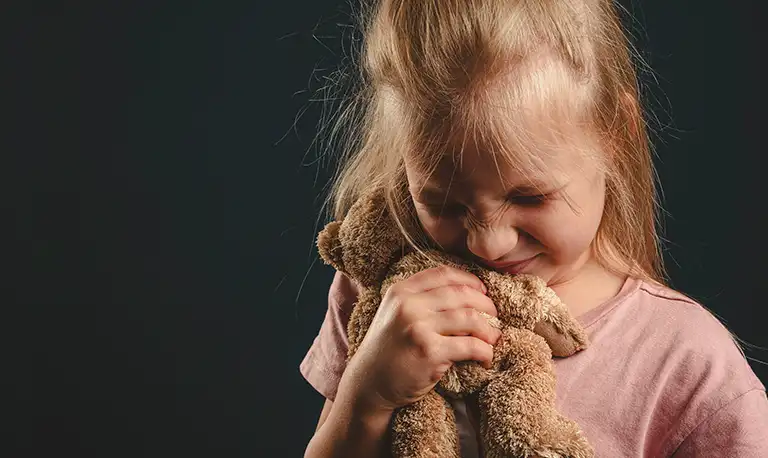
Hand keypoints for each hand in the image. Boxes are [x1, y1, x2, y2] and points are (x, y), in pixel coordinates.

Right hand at [337, 265, 500, 413]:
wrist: (368, 384)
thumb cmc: (387, 350)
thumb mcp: (393, 313)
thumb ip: (419, 298)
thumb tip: (465, 290)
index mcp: (400, 291)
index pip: (443, 274)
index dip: (469, 280)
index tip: (482, 291)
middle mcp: (408, 305)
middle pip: (461, 294)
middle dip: (485, 304)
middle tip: (494, 316)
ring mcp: (418, 328)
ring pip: (470, 318)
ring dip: (489, 329)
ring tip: (493, 338)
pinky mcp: (430, 352)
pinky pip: (470, 346)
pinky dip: (485, 351)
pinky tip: (486, 358)